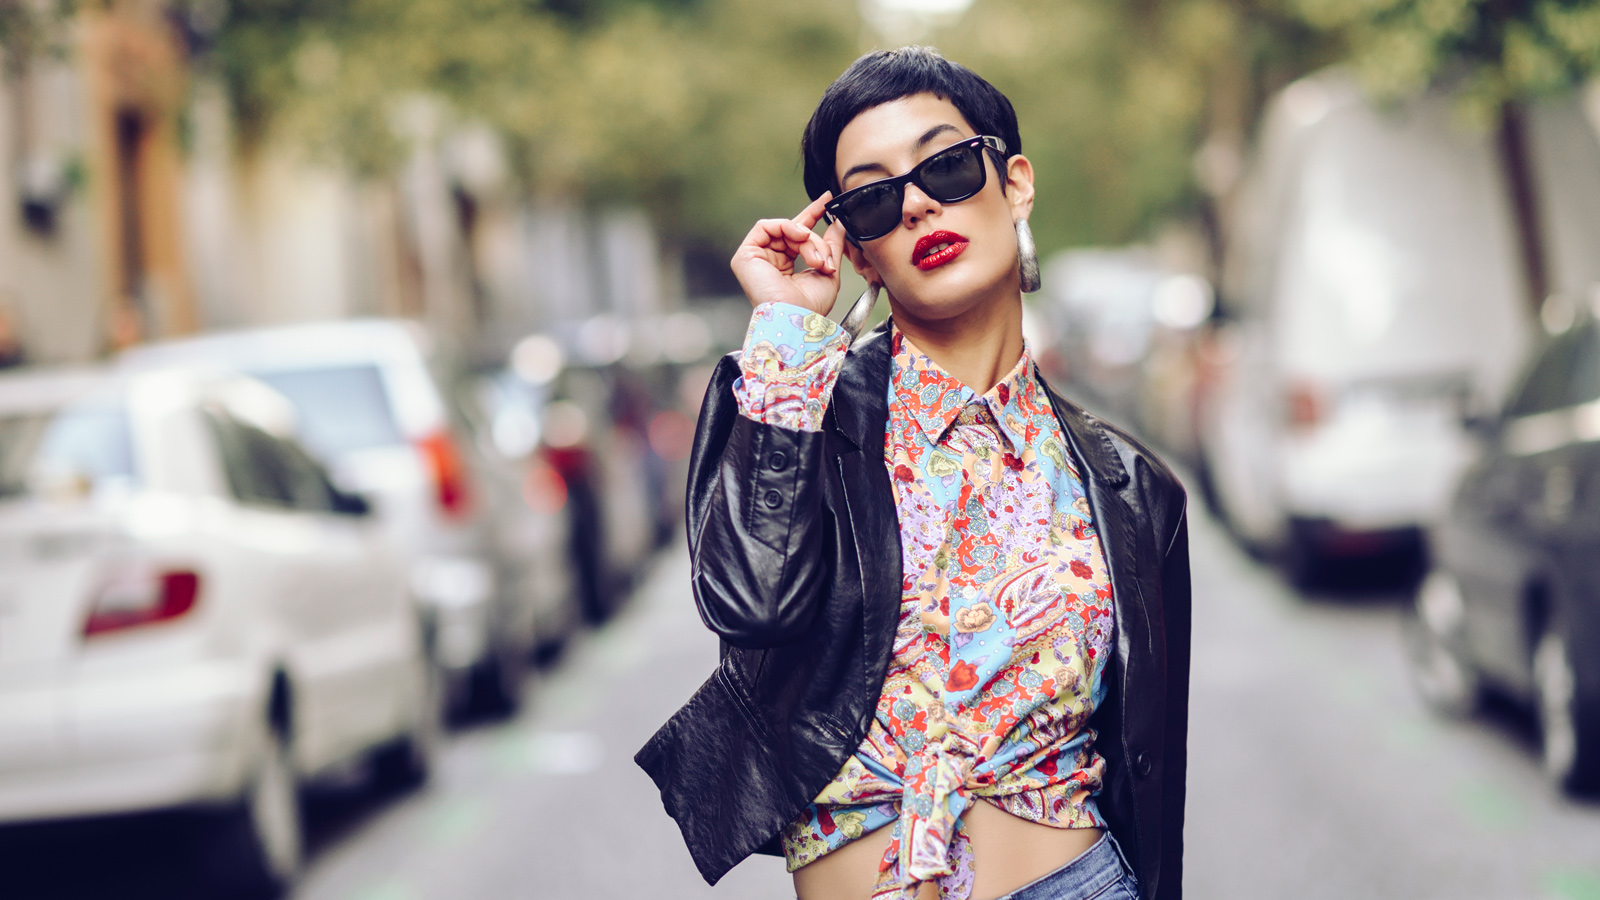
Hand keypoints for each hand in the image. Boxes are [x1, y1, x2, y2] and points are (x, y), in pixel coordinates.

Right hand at [730, 193, 847, 315]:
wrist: (796, 320)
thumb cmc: (811, 308)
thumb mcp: (828, 272)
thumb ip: (831, 246)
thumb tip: (838, 224)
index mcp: (785, 269)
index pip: (797, 236)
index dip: (812, 215)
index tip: (827, 200)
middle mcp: (769, 262)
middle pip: (793, 231)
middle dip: (814, 231)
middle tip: (828, 242)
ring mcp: (756, 259)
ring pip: (784, 230)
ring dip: (806, 239)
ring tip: (816, 258)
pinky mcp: (745, 256)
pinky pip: (766, 226)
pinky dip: (787, 227)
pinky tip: (801, 237)